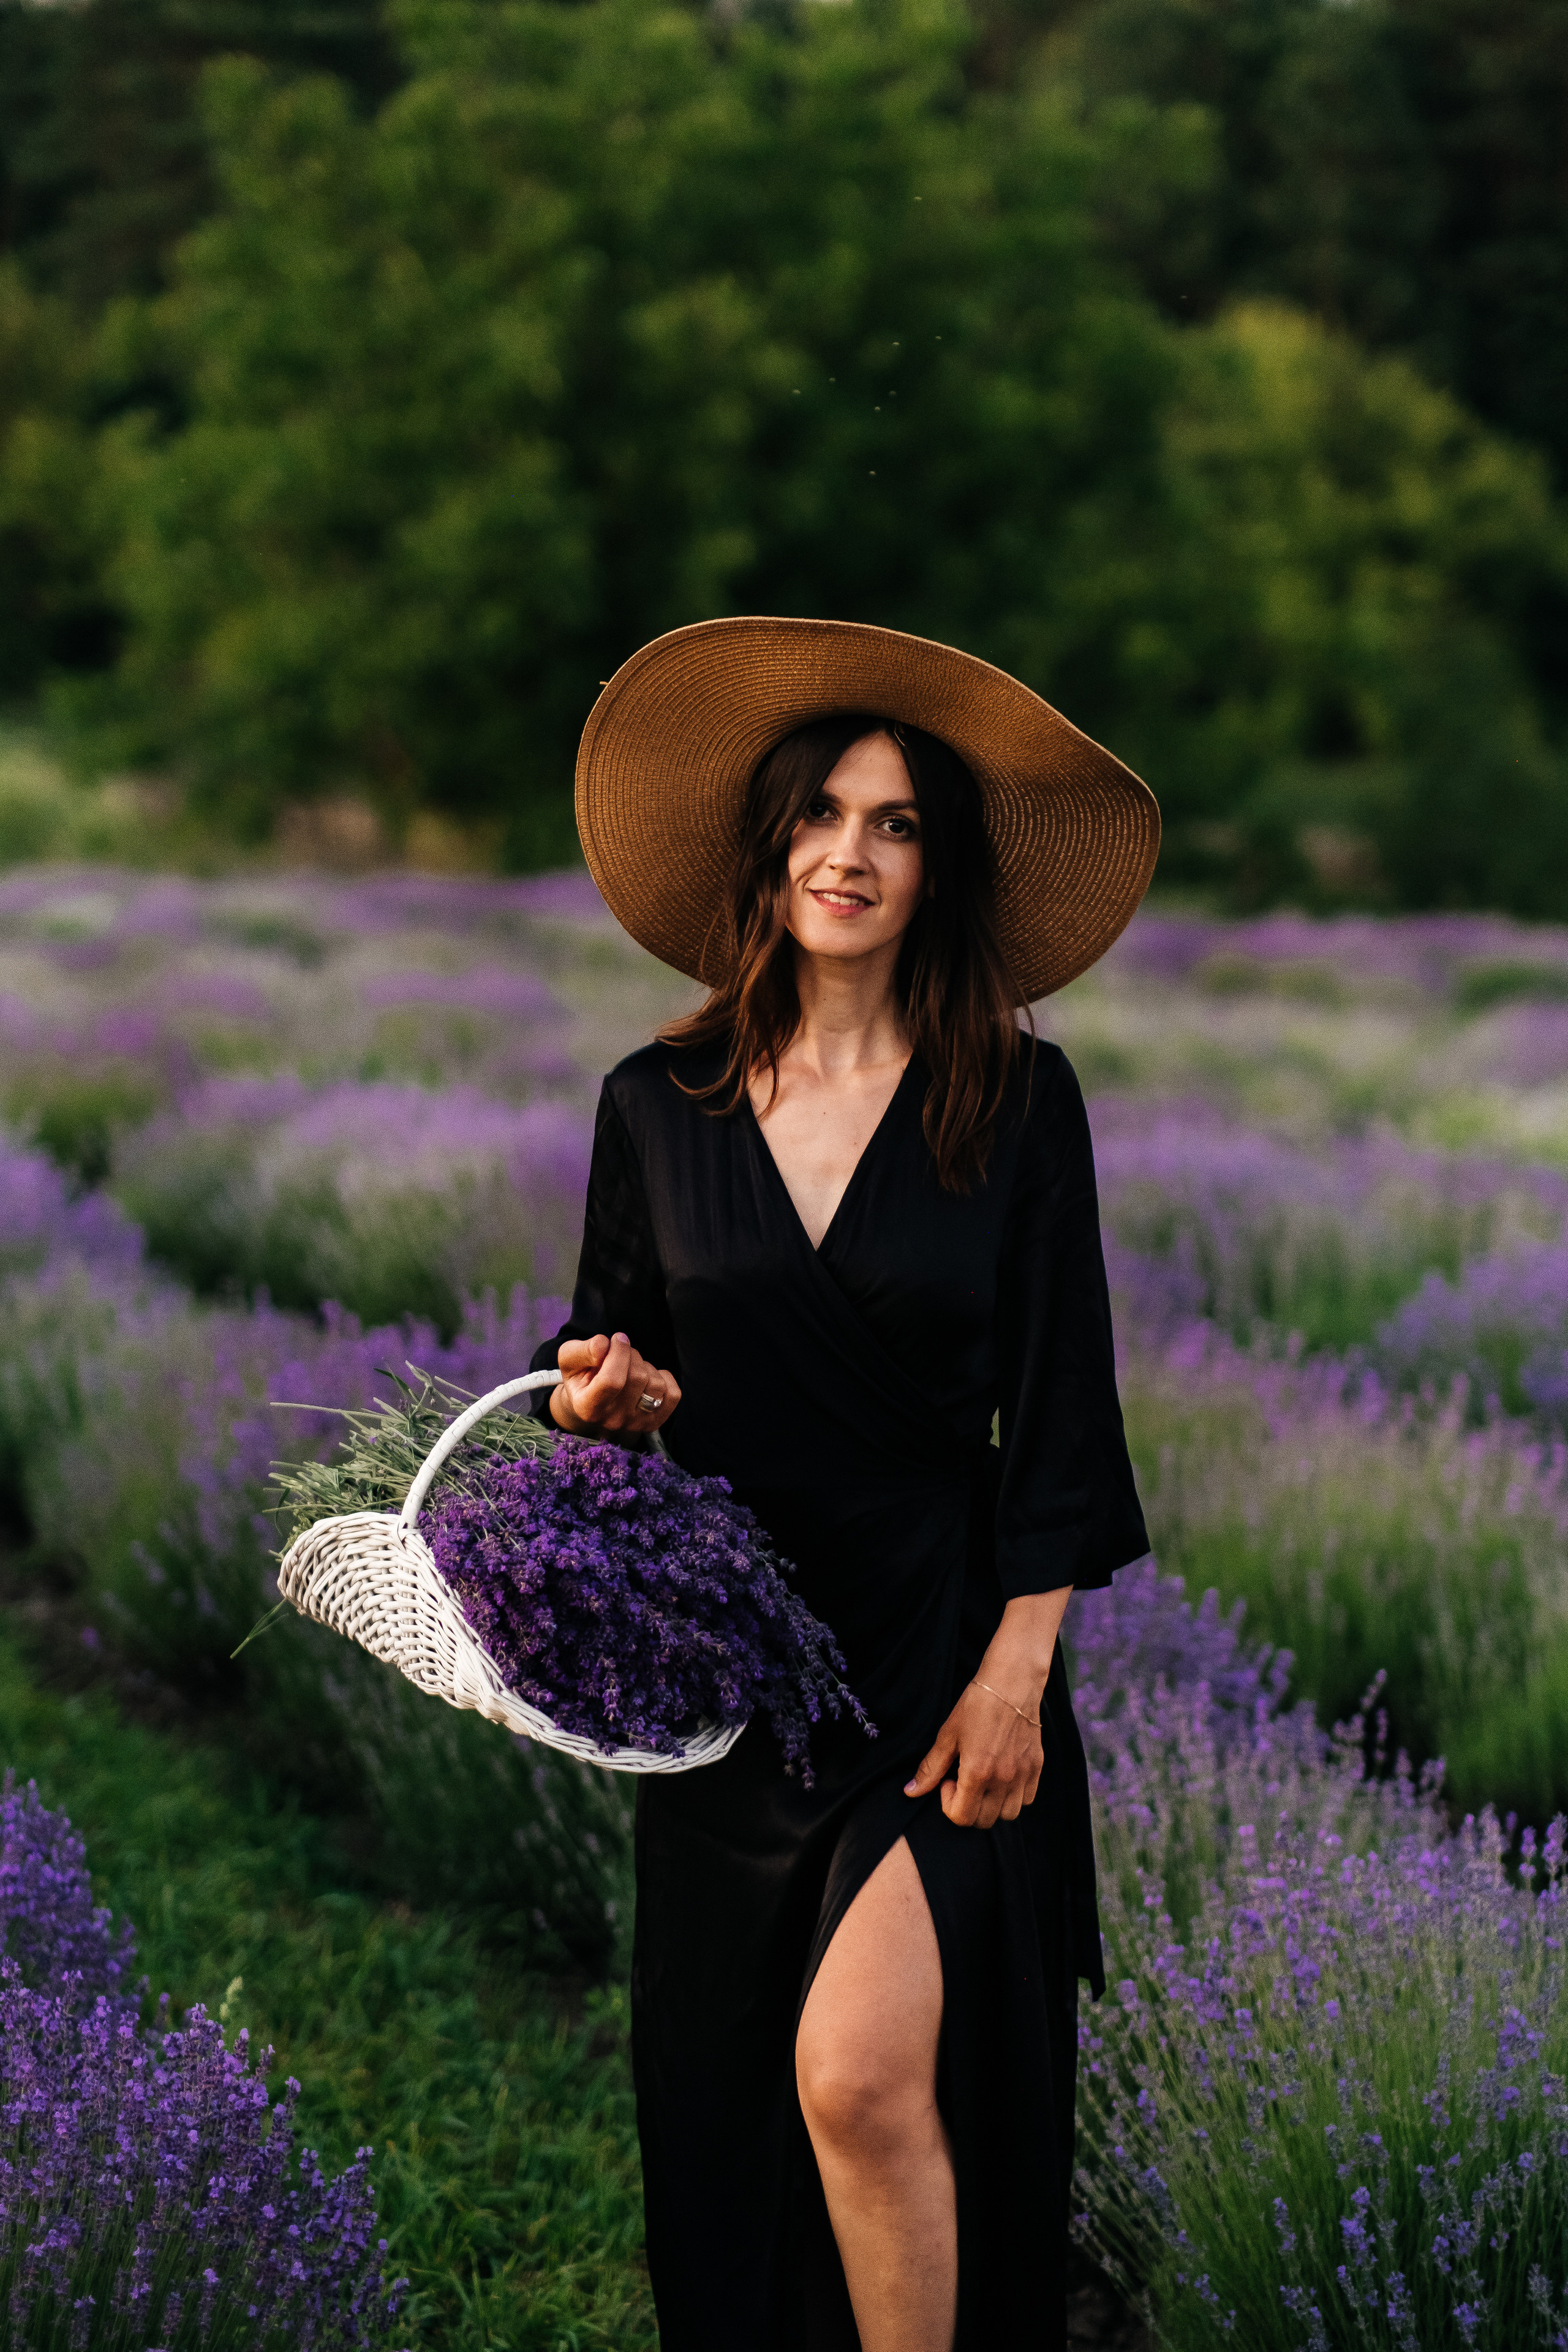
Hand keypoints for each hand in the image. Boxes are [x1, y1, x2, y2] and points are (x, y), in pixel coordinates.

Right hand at [550, 1332, 681, 1440]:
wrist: (591, 1399)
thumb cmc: (581, 1375)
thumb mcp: (570, 1358)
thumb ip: (583, 1350)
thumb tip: (605, 1345)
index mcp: (588, 1407)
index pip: (612, 1381)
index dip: (619, 1353)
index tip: (617, 1338)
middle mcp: (613, 1420)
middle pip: (637, 1378)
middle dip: (631, 1354)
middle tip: (621, 1353)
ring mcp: (636, 1424)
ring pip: (655, 1384)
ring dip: (646, 1366)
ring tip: (631, 1367)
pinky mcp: (655, 1422)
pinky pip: (673, 1394)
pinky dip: (664, 1377)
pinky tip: (647, 1376)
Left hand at [903, 1680, 1042, 1827]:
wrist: (1011, 1683)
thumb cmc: (976, 1705)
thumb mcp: (947, 1735)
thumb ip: (931, 1768)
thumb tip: (911, 1792)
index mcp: (977, 1772)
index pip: (962, 1818)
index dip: (948, 1804)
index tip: (948, 1781)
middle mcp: (1003, 1779)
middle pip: (984, 1821)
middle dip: (968, 1808)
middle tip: (963, 1781)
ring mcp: (1023, 1775)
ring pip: (1008, 1815)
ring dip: (992, 1806)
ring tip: (984, 1781)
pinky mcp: (1037, 1767)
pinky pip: (1027, 1799)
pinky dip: (1013, 1796)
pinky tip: (1002, 1775)